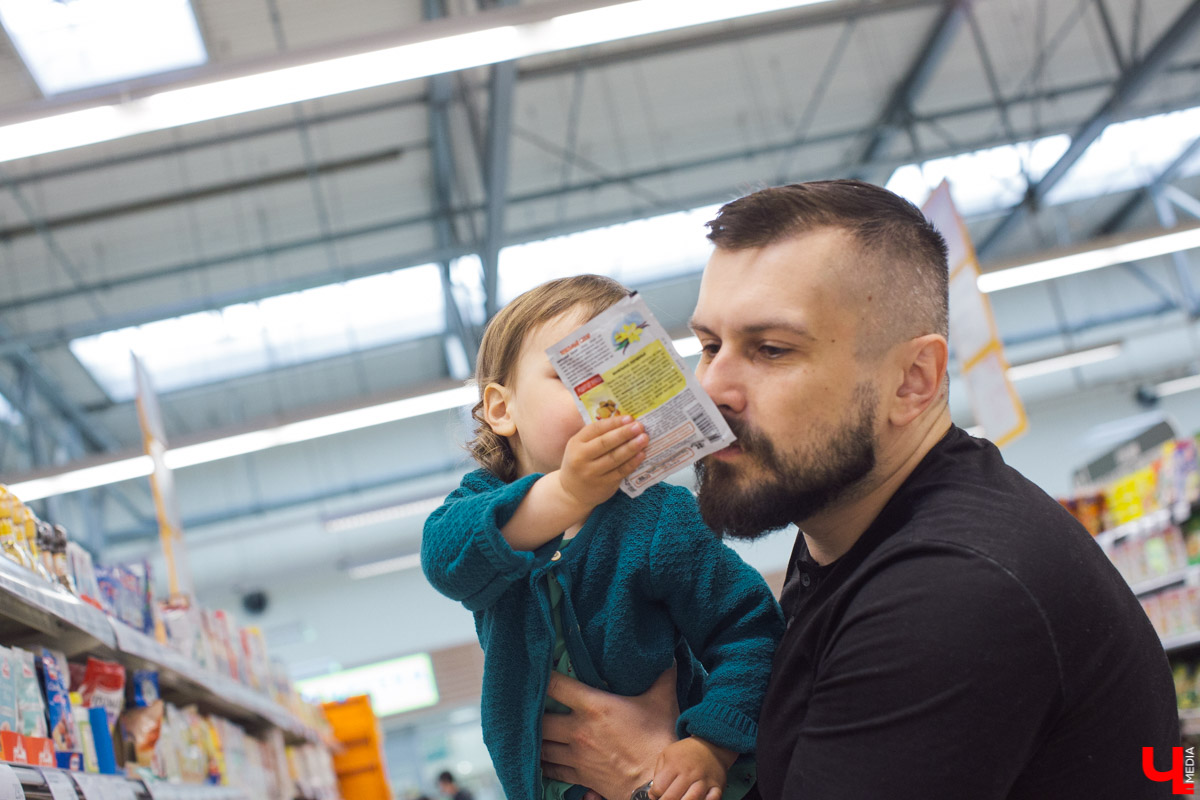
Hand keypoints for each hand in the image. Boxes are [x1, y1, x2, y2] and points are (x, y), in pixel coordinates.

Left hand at [542, 665, 678, 799]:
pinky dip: (542, 764)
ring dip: (536, 738)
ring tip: (532, 730)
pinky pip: (551, 770)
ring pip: (541, 745)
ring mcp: (577, 755)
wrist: (658, 784)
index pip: (557, 686)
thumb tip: (669, 656)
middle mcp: (579, 730)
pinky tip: (539, 759)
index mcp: (594, 707)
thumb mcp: (662, 701)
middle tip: (532, 705)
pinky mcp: (580, 776)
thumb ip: (662, 676)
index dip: (544, 676)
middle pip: (539, 719)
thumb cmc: (659, 740)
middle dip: (533, 712)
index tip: (538, 671)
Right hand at [556, 416, 647, 509]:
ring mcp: (591, 473)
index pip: (596, 429)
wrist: (571, 493)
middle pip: (605, 443)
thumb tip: (624, 422)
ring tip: (644, 439)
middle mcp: (581, 457)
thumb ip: (597, 436)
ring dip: (631, 447)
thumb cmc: (580, 463)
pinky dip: (632, 463)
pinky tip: (642, 454)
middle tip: (639, 426)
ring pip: (614, 458)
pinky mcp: (603, 485)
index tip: (629, 418)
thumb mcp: (580, 447)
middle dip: (624, 433)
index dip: (614, 423)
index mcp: (576, 443)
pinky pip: (620, 471)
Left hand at [650, 737, 734, 799]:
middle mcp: (689, 773)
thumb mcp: (666, 754)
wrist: (711, 744)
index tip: (656, 795)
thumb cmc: (686, 752)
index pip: (659, 787)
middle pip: (673, 797)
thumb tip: (654, 794)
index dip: (655, 795)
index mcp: (674, 764)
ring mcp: (704, 781)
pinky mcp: (716, 786)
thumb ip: (658, 773)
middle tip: (666, 799)